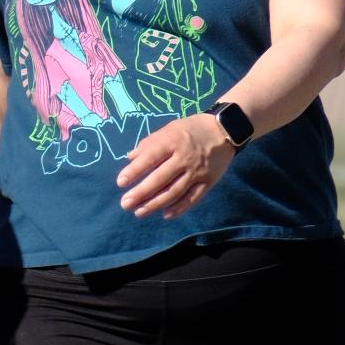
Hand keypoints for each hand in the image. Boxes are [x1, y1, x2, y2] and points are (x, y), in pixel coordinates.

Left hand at [117, 112, 233, 218]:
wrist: (224, 130)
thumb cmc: (190, 129)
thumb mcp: (169, 129)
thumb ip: (149, 143)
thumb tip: (129, 158)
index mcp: (172, 141)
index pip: (151, 157)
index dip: (135, 170)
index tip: (120, 182)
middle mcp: (184, 158)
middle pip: (160, 179)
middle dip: (141, 193)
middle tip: (125, 204)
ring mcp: (197, 171)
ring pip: (174, 192)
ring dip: (155, 204)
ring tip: (139, 212)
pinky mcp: (208, 181)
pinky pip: (192, 198)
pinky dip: (179, 208)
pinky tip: (165, 215)